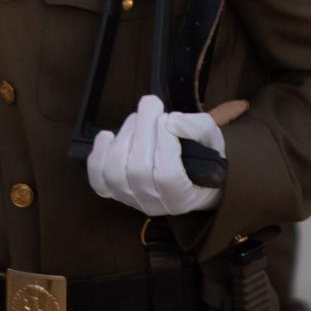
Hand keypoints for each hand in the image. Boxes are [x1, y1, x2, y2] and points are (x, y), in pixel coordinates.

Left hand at [85, 94, 224, 216]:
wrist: (190, 180)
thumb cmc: (203, 160)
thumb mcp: (213, 141)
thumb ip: (198, 128)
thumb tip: (171, 121)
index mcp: (183, 197)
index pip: (168, 174)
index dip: (164, 141)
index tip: (168, 117)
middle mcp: (155, 204)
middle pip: (139, 169)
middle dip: (143, 129)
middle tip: (151, 106)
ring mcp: (131, 200)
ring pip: (116, 172)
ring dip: (124, 136)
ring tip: (136, 120)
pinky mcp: (114, 191)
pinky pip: (98, 178)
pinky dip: (98, 155)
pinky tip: (108, 136)